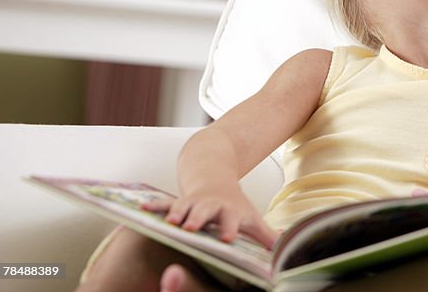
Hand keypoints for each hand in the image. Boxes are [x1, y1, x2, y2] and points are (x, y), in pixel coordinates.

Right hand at [144, 187, 278, 248]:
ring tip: (168, 222)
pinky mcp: (178, 201)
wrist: (216, 177)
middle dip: (198, 219)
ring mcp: (193, 202)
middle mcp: (210, 205)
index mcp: (229, 211)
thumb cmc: (234, 205)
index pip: (231, 220)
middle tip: (192, 228)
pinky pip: (164, 203)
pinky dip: (155, 206)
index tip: (226, 238)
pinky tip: (142, 210)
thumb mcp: (251, 218)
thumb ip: (265, 236)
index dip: (229, 228)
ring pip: (183, 206)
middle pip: (205, 212)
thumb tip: (285, 249)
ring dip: (176, 213)